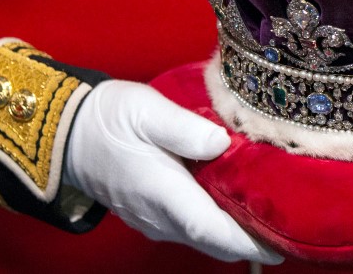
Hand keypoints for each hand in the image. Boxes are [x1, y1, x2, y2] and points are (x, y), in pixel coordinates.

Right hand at [63, 79, 282, 263]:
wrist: (67, 132)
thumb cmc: (108, 118)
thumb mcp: (147, 110)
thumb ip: (185, 128)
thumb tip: (221, 144)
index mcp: (163, 192)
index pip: (213, 232)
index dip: (249, 242)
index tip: (281, 244)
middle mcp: (159, 216)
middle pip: (214, 242)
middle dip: (249, 239)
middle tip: (285, 223)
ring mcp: (152, 220)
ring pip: (201, 237)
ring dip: (231, 231)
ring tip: (263, 208)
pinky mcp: (148, 214)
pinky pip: (188, 228)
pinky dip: (212, 223)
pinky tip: (227, 200)